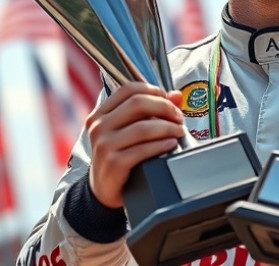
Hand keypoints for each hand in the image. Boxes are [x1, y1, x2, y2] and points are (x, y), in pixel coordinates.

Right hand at [86, 82, 184, 208]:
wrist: (104, 188)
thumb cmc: (120, 154)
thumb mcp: (129, 130)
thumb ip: (151, 110)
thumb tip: (176, 95)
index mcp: (101, 113)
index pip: (128, 89)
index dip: (153, 91)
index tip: (170, 101)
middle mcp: (99, 126)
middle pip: (138, 103)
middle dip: (165, 107)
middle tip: (179, 117)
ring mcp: (104, 145)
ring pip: (143, 127)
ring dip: (168, 127)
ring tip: (179, 132)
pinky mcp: (114, 163)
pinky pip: (143, 150)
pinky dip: (162, 145)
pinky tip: (171, 144)